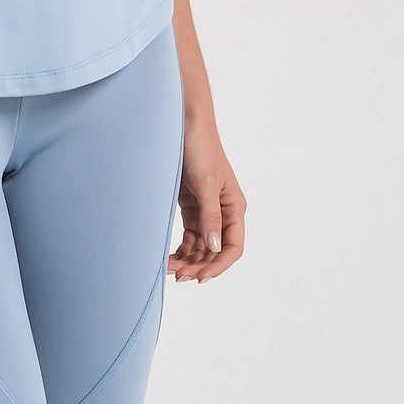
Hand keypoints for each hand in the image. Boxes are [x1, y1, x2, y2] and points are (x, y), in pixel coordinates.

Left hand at [169, 120, 244, 282]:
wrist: (183, 126)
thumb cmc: (200, 149)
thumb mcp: (206, 184)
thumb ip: (210, 217)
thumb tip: (214, 247)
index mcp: (234, 207)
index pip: (232, 247)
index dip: (218, 265)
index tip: (200, 277)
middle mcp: (223, 212)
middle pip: (214, 250)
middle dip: (198, 265)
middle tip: (178, 276)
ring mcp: (206, 210)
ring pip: (200, 245)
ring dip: (187, 259)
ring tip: (168, 269)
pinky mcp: (191, 206)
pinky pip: (189, 235)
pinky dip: (181, 248)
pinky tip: (168, 257)